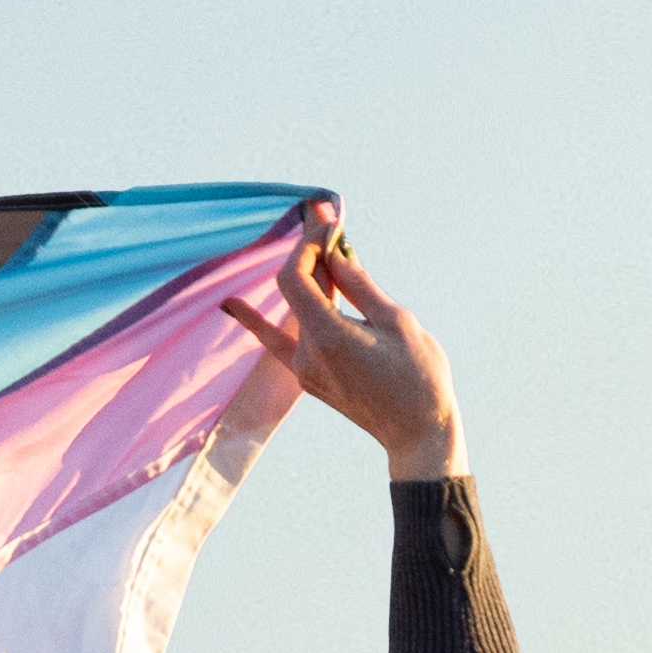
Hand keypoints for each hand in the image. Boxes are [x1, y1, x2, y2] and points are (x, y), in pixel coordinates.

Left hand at [219, 216, 462, 473]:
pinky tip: (232, 305)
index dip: (306, 244)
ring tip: (323, 244)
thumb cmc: (419, 376)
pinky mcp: (309, 378)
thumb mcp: (395, 320)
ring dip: (310, 278)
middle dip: (311, 253)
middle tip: (326, 218)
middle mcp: (306, 354)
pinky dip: (259, 321)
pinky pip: (277, 343)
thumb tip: (334, 250)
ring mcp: (303, 369)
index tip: (326, 224)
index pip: (295, 276)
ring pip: (296, 310)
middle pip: (296, 289)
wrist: (418, 433)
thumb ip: (358, 283)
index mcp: (328, 336)